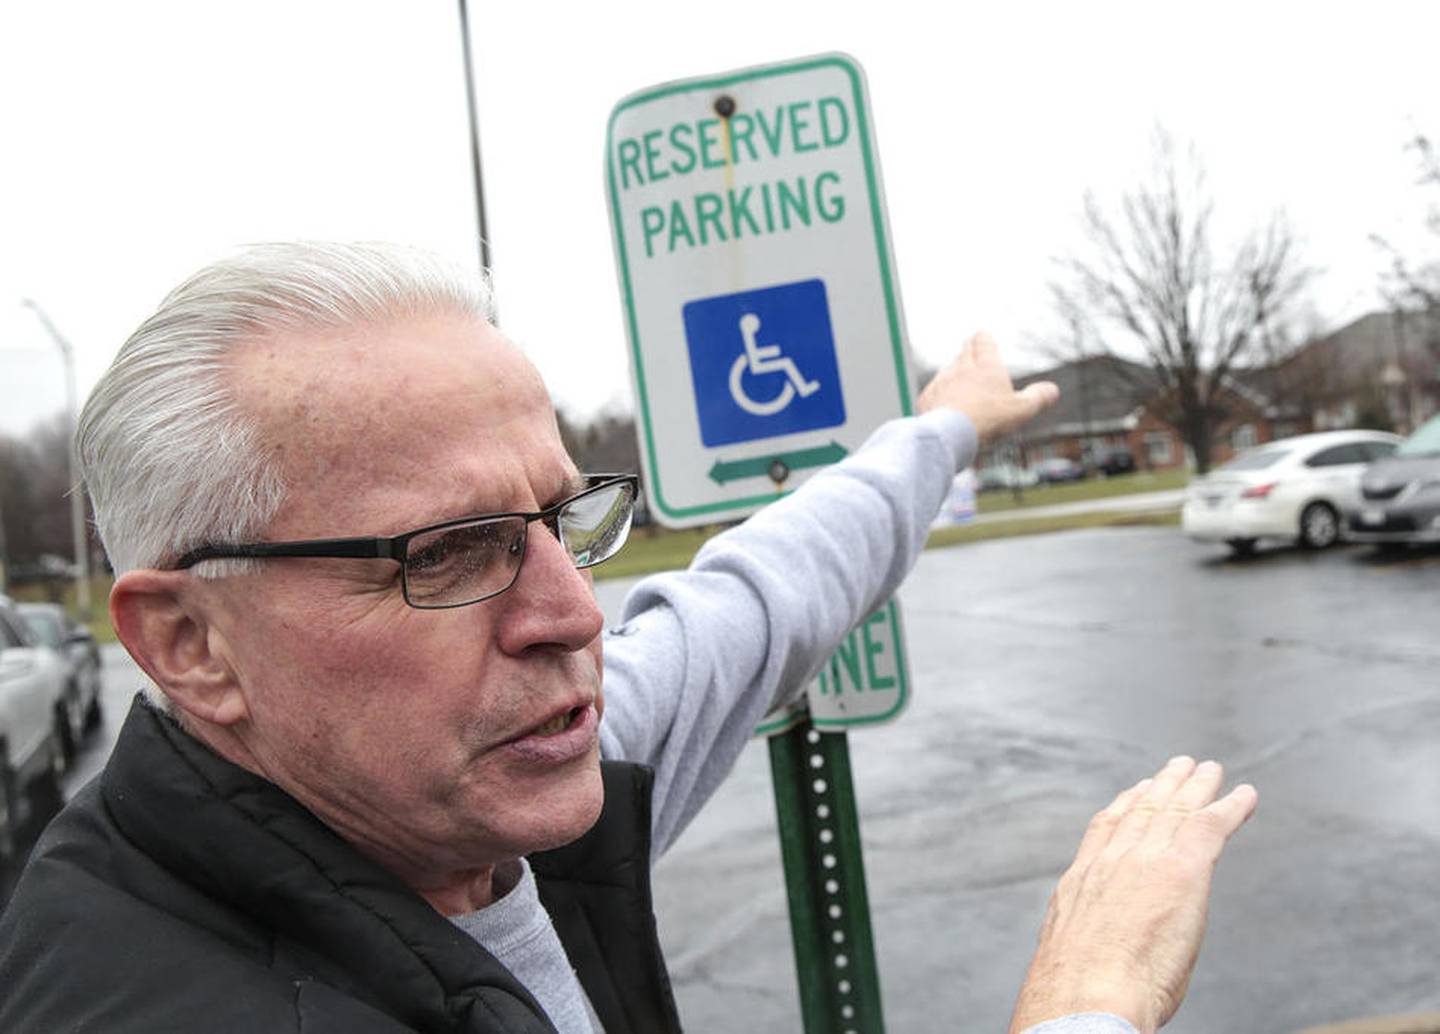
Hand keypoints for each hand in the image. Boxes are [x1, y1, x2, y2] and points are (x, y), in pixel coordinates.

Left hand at [917, 332, 1057, 443]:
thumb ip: (1038, 398)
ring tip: (957, 375)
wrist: (949, 432)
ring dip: (953, 371)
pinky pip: (933, 390)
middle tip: (970, 346)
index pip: (984, 341)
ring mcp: (942, 382)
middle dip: (968, 348)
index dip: (984, 338)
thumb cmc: (987, 419)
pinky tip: (942, 399)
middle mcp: (961, 368)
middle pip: (964, 351)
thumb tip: (1052, 390)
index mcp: (986, 366)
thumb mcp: (1021, 410)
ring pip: (947, 370)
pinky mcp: (927, 397)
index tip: (984, 336)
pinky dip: (939, 392)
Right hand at [1008, 757, 1258, 1033]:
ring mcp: (1145, 860)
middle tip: (1177, 766)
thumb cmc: (1077, 993)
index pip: (1105, 830)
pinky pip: (1211, 826)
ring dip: (1196, 786)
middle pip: (1142, 810)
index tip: (1133, 791)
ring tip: (1209, 769)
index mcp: (1082, 881)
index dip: (1122, 806)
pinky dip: (1232, 807)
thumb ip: (1093, 940)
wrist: (1085, 992)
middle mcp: (1111, 860)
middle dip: (1161, 786)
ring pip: (1176, 809)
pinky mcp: (1183, 868)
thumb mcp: (1073, 955)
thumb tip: (1100, 960)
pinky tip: (1246, 795)